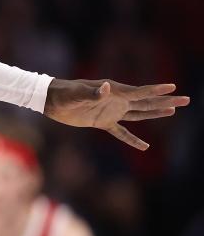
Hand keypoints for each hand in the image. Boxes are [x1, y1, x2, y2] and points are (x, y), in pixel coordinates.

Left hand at [44, 79, 188, 150]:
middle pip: (146, 102)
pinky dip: (132, 139)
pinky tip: (144, 147)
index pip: (141, 92)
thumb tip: (107, 88)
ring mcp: (111, 111)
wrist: (51, 100)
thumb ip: (93, 92)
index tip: (174, 88)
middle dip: (166, 101)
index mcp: (115, 92)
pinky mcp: (102, 122)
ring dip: (155, 113)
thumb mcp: (78, 93)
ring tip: (173, 111)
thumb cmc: (64, 93)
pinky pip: (121, 132)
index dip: (157, 90)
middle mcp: (117, 100)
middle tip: (185, 99)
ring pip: (139, 114)